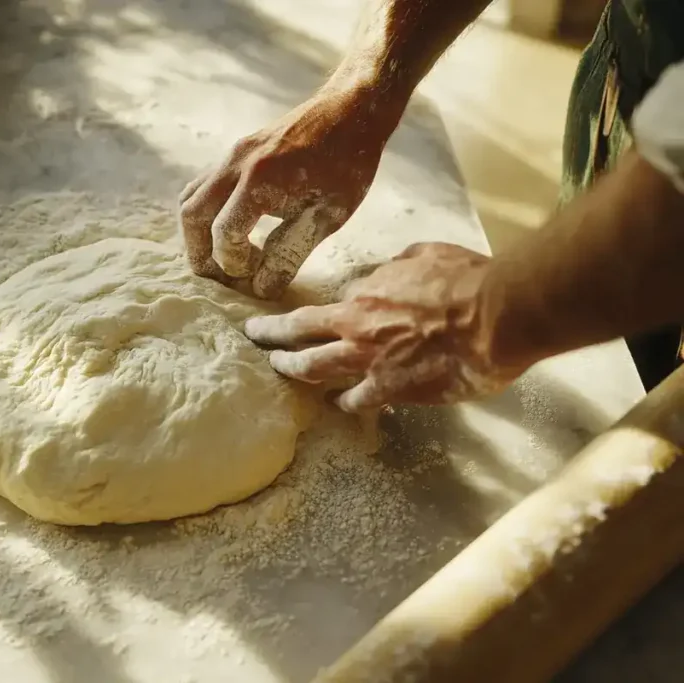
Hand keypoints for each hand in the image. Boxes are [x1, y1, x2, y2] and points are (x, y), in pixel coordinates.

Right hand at [177, 88, 397, 299]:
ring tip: (223, 257)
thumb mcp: (326, 216)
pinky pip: (201, 187)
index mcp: (259, 180)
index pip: (224, 234)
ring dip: (197, 234)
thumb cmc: (347, 164)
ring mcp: (230, 155)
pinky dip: (206, 214)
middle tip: (224, 277)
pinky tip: (232, 229)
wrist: (350, 110)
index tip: (258, 273)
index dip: (235, 263)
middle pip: (192, 216)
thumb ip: (290, 254)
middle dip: (201, 254)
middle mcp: (235, 165)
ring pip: (189, 200)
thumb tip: (260, 288)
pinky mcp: (233, 154)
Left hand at [243, 243, 527, 410]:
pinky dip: (344, 403)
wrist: (496, 316)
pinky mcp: (389, 390)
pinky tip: (337, 407)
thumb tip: (395, 267)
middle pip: (299, 330)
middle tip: (253, 334)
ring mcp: (367, 361)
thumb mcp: (428, 255)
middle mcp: (356, 327)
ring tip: (278, 369)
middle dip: (271, 333)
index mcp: (366, 292)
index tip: (328, 308)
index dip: (334, 304)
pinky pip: (356, 401)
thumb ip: (403, 264)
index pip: (336, 299)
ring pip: (313, 368)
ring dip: (292, 369)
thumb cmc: (468, 280)